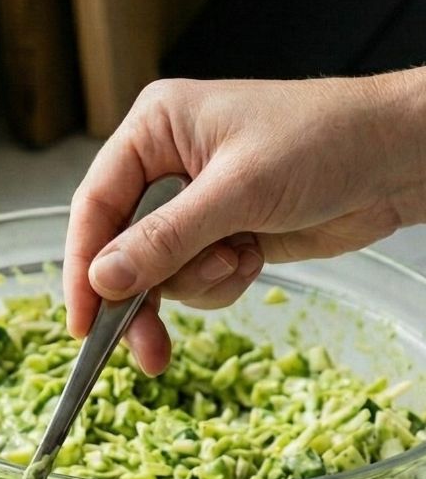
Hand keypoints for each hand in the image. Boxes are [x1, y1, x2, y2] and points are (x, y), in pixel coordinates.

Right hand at [64, 70, 425, 371]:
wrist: (396, 157)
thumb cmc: (325, 141)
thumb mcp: (237, 192)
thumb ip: (166, 239)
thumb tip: (103, 279)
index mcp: (154, 130)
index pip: (95, 205)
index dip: (83, 266)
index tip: (83, 322)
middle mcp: (166, 164)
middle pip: (122, 248)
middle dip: (145, 294)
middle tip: (148, 348)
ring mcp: (195, 203)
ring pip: (160, 272)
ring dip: (198, 283)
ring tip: (240, 260)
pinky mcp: (223, 233)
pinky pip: (197, 279)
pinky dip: (222, 283)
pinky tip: (254, 259)